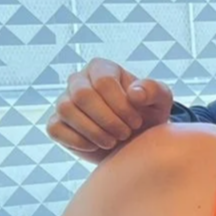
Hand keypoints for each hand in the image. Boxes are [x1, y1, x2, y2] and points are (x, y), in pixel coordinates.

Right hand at [47, 58, 174, 160]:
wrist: (135, 142)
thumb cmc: (147, 116)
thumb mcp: (160, 102)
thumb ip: (154, 91)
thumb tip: (134, 93)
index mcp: (102, 69)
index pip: (104, 81)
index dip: (121, 105)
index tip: (137, 122)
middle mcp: (79, 81)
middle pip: (82, 94)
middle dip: (108, 119)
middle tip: (125, 134)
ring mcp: (64, 101)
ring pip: (66, 109)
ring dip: (94, 131)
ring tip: (113, 141)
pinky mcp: (57, 123)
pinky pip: (56, 129)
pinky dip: (79, 141)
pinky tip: (97, 145)